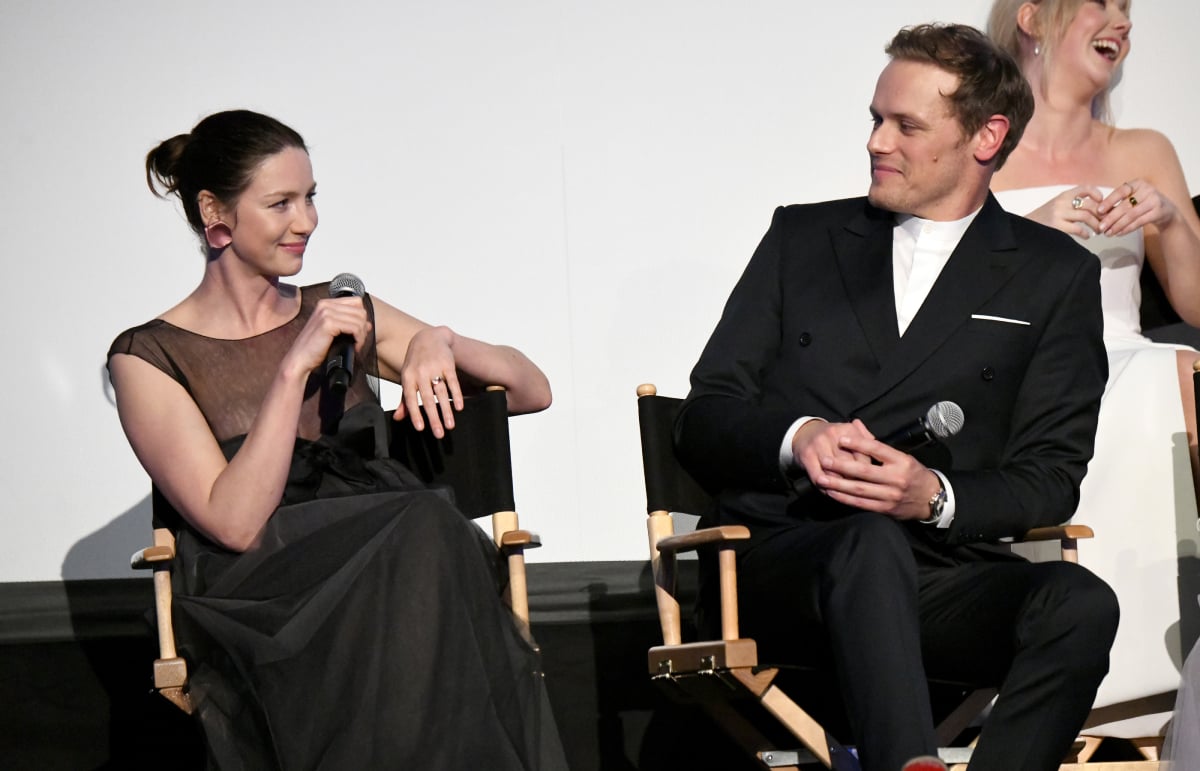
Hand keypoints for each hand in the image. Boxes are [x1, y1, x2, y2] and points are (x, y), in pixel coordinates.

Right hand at [280, 297, 370, 379]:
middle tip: (358, 341)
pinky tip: (354, 347)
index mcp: (326, 304)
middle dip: (363, 328)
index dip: (361, 318)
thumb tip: (368, 323)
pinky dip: (358, 339)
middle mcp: (325, 305)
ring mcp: (326, 313)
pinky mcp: (328, 324)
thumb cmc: (314, 348)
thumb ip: (349, 324)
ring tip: (356, 345)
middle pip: (360, 311)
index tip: (358, 332)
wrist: (300, 360)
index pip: (356, 302)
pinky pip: (355, 328)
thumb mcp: (334, 332)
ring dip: (362, 335)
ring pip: (359, 319)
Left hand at [395, 325, 460, 436]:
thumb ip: (404, 399)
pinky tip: (459, 407)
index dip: (414, 414)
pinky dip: (456, 395)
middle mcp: (420, 372)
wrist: (428, 337)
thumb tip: (397, 418)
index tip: (421, 428)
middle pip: (427, 399)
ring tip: (451, 425)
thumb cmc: (416, 362)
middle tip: (439, 434)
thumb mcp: (407, 378)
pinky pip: (452, 382)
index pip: (410, 398)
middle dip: (434, 418)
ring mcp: (434, 368)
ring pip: (441, 393)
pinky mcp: (447, 364)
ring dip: (446, 410)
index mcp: (407, 377)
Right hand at [791, 418, 875, 488]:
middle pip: (848, 464)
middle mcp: (833, 434)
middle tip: (862, 492)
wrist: (805, 432)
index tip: (872, 481)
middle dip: (855, 480)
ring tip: (847, 495)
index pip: (863, 454)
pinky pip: (819, 476)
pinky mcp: (807, 456)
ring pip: (833, 472)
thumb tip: (879, 449)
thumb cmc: (833, 437)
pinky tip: (830, 492)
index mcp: (848, 429)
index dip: (867, 470)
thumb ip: (866, 439)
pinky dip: (825, 487)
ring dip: (840, 486)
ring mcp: (819, 445)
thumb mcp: (850, 433)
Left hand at [797, 420, 939, 518]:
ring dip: (838, 484)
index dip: (858, 444)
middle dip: (842, 466)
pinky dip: (845, 498)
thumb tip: (856, 424)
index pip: (877, 449)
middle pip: (865, 471)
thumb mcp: (902, 456)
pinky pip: (861, 503)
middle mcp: (896, 478)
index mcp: (901, 461)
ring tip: (822, 478)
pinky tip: (832, 493)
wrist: (931, 498)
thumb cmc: (912, 473)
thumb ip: (877, 444)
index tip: (841, 439)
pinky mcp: (885, 509)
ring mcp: (891, 495)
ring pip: (860, 489)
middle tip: (825, 460)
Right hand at [1024, 186, 1103, 238]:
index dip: (1097, 194)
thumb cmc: (1044, 217)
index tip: (1101, 203)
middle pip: (1090, 204)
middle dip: (1101, 214)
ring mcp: (1059, 214)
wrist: (1026, 227)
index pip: (1085, 188)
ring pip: (1086, 216)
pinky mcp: (1056, 226)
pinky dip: (1086, 233)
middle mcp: (1062, 202)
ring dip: (1096, 224)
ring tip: (1098, 230)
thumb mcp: (1056, 204)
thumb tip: (1095, 207)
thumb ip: (1071, 203)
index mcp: (1063, 195)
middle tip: (1105, 221)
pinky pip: (1078, 229)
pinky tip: (1087, 236)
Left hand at [1097, 178, 1177, 236]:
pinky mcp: (1159, 211)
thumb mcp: (1133, 199)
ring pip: (1131, 215)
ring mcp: (1154, 200)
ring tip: (1108, 233)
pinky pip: (1140, 221)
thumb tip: (1099, 214)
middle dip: (1111, 218)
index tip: (1099, 211)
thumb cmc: (1144, 205)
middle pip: (1125, 205)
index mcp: (1138, 183)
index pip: (1120, 191)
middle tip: (1100, 227)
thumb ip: (1118, 204)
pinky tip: (1119, 233)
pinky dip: (1127, 228)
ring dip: (1118, 225)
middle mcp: (1147, 189)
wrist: (1167, 212)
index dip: (1109, 201)